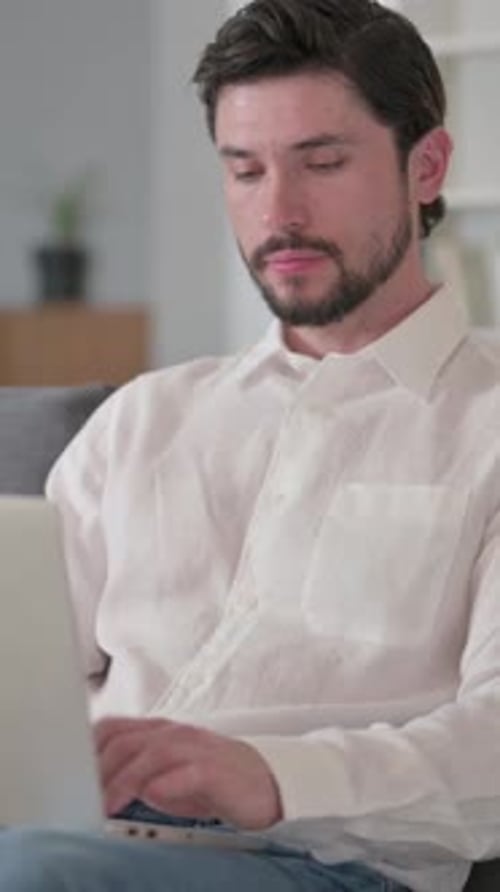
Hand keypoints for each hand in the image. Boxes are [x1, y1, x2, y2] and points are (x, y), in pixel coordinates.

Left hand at [95, 717, 282, 829]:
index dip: (87, 751)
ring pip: (152, 753)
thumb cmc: (212, 781)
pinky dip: (168, 782)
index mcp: (159, 733)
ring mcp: (196, 748)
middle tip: (82, 798)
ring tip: (107, 803)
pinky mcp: (217, 769)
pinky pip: (189, 771)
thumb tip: (97, 788)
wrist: (268, 783)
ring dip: (125, 778)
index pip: (112, 729)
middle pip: (125, 741)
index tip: (69, 777)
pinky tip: (152, 795)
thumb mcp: (166, 777)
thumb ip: (134, 775)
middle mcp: (175, 734)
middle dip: (99, 770)